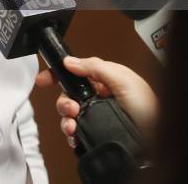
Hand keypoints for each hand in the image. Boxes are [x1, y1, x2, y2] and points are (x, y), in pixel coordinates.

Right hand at [36, 56, 158, 145]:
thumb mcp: (123, 79)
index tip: (44, 79)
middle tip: (71, 107)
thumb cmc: (150, 110)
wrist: (157, 141)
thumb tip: (70, 61)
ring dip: (66, 118)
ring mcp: (96, 118)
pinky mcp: (95, 135)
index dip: (58, 74)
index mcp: (105, 81)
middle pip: (68, 95)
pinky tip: (74, 134)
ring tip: (73, 122)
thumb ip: (96, 66)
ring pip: (69, 115)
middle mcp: (98, 99)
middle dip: (63, 101)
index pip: (76, 72)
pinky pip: (75, 134)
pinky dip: (70, 134)